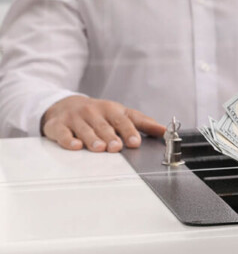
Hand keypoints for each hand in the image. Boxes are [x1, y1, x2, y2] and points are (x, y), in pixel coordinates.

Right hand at [41, 95, 166, 151]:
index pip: (123, 120)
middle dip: (111, 136)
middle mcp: (93, 112)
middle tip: (116, 147)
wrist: (66, 105)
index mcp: (111, 110)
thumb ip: (142, 123)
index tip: (136, 142)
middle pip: (104, 126)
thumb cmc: (99, 113)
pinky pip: (62, 133)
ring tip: (99, 148)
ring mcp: (75, 118)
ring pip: (85, 130)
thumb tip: (165, 131)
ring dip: (92, 139)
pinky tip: (75, 146)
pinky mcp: (58, 125)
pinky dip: (68, 139)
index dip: (130, 131)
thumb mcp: (121, 114)